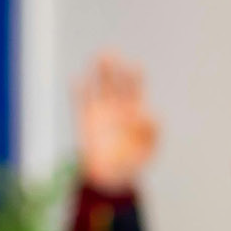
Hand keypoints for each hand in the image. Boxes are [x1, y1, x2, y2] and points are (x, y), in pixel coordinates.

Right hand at [76, 52, 158, 193]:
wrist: (111, 177)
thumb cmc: (133, 162)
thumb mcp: (149, 149)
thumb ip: (154, 131)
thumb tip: (149, 112)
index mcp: (133, 111)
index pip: (134, 89)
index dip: (135, 77)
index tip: (136, 68)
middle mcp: (116, 107)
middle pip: (115, 83)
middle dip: (114, 68)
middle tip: (112, 53)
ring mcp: (99, 111)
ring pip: (98, 87)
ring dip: (98, 72)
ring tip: (99, 57)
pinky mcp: (84, 119)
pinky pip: (80, 102)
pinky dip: (78, 91)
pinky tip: (77, 81)